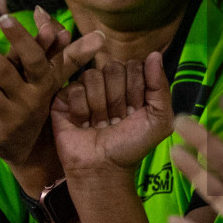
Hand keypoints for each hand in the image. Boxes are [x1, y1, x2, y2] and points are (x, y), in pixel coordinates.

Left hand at [0, 8, 100, 176]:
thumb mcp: (42, 78)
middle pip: (3, 71)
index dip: (21, 39)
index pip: (34, 59)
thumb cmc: (29, 102)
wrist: (19, 148)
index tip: (3, 18)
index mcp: (45, 87)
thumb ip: (45, 46)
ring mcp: (11, 122)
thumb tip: (41, 12)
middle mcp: (30, 105)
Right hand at [50, 50, 173, 178]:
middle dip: (118, 98)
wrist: (104, 168)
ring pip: (94, 76)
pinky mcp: (63, 99)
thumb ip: (160, 86)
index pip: (135, 65)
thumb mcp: (159, 119)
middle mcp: (107, 83)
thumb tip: (154, 54)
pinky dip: (82, 111)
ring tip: (100, 124)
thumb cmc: (132, 146)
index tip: (135, 112)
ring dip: (100, 107)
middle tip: (116, 120)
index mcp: (130, 84)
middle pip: (113, 67)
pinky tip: (83, 124)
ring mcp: (84, 89)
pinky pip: (74, 89)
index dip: (137, 90)